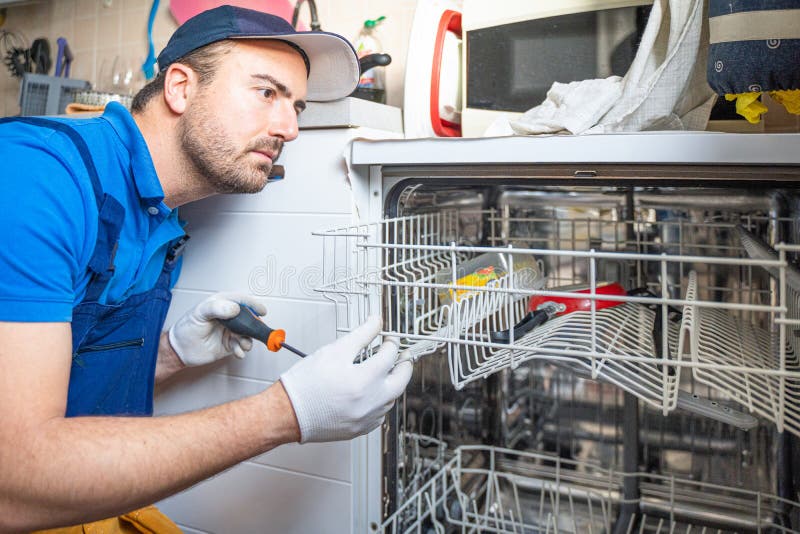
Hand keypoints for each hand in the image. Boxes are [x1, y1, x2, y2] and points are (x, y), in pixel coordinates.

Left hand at [168, 293, 266, 366]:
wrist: (180, 350)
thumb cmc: (186, 328)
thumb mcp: (199, 313)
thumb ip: (216, 308)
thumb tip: (234, 308)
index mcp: (222, 304)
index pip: (242, 301)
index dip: (253, 305)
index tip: (261, 311)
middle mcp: (229, 318)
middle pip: (249, 318)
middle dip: (254, 326)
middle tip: (255, 331)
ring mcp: (230, 331)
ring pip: (248, 334)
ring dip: (248, 340)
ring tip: (242, 344)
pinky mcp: (230, 345)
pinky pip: (242, 347)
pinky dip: (242, 350)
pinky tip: (238, 352)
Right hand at [279, 316, 412, 442]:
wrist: (288, 412)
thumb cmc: (306, 384)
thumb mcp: (334, 351)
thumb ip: (361, 334)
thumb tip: (375, 322)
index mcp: (365, 379)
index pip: (391, 355)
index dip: (391, 342)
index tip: (388, 339)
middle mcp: (370, 402)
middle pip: (401, 379)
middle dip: (403, 364)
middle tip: (399, 355)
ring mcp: (367, 418)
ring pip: (392, 398)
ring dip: (391, 383)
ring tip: (382, 371)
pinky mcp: (361, 429)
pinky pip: (380, 414)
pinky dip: (380, 401)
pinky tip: (370, 392)